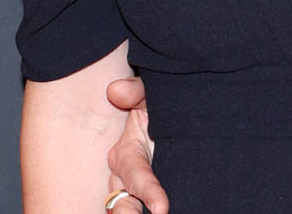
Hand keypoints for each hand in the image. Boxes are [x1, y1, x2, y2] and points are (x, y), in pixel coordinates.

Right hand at [105, 76, 167, 213]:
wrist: (176, 113)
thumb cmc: (158, 104)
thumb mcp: (148, 94)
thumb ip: (135, 91)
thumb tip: (115, 89)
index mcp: (125, 153)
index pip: (136, 175)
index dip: (148, 191)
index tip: (163, 208)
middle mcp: (126, 175)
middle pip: (123, 202)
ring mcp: (137, 187)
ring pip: (127, 208)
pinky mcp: (148, 193)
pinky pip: (144, 206)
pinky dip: (151, 210)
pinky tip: (169, 212)